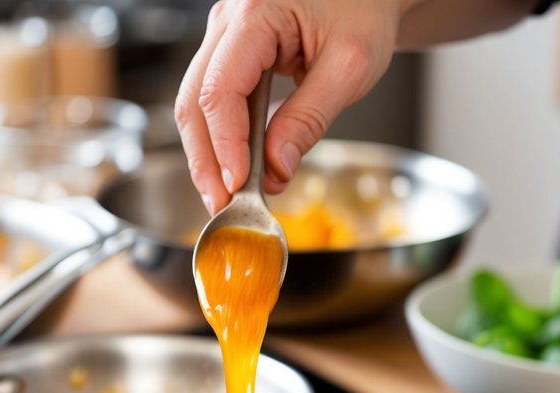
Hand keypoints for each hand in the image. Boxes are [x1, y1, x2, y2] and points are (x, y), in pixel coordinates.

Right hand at [175, 0, 408, 213]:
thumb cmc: (365, 9)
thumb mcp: (349, 67)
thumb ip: (310, 118)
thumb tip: (276, 168)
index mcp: (255, 13)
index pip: (220, 91)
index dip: (225, 146)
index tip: (237, 186)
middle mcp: (229, 21)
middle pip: (195, 101)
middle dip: (206, 161)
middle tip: (223, 206)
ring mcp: (225, 36)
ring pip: (196, 104)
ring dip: (208, 155)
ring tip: (227, 196)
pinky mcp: (231, 53)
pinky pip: (212, 101)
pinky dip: (219, 139)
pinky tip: (233, 170)